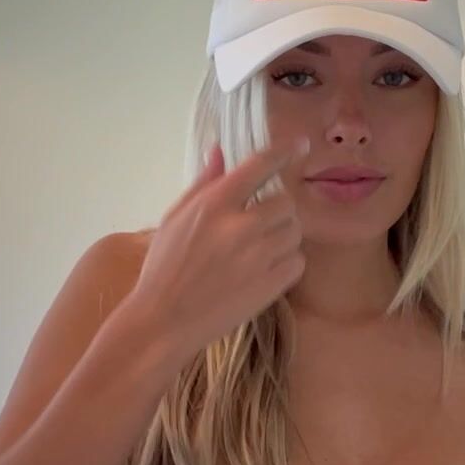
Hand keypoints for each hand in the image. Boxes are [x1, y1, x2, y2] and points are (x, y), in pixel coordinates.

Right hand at [128, 138, 308, 363]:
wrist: (164, 320)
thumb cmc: (164, 267)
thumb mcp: (174, 218)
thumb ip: (203, 184)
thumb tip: (220, 151)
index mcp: (214, 204)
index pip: (259, 166)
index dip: (284, 151)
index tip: (301, 144)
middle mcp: (241, 226)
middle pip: (286, 202)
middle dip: (277, 209)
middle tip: (260, 222)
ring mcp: (259, 257)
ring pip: (295, 231)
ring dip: (283, 235)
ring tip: (259, 248)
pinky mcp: (270, 285)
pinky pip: (298, 261)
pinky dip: (288, 262)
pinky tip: (264, 269)